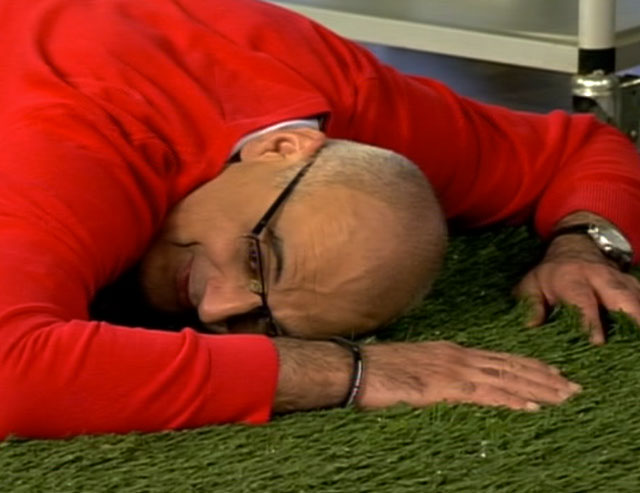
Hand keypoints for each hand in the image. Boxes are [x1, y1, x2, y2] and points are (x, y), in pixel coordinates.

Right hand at [273, 338, 579, 412]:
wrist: (355, 368)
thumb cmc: (378, 370)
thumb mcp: (413, 369)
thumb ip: (435, 374)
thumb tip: (447, 385)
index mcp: (449, 351)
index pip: (497, 358)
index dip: (526, 365)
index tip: (549, 372)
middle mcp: (456, 356)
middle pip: (509, 365)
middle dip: (542, 376)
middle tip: (570, 386)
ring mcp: (452, 369)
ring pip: (505, 378)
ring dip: (537, 387)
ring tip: (562, 395)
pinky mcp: (443, 387)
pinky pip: (485, 394)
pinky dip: (511, 398)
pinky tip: (531, 405)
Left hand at [514, 232, 639, 344]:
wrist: (576, 248)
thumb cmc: (551, 274)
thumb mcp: (532, 284)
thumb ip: (532, 305)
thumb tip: (529, 327)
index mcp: (572, 278)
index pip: (583, 301)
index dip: (590, 322)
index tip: (598, 342)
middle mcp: (601, 277)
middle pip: (621, 297)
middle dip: (632, 318)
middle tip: (634, 344)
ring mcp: (621, 280)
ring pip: (637, 299)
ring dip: (639, 318)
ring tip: (638, 342)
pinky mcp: (634, 285)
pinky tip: (639, 333)